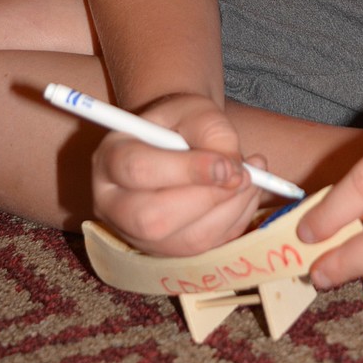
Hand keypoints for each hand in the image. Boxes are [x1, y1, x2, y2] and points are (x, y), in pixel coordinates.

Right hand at [92, 93, 263, 256]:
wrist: (174, 140)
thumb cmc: (181, 123)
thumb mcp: (196, 111)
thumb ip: (215, 134)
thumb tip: (234, 173)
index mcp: (110, 157)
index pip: (139, 169)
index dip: (187, 170)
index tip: (229, 165)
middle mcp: (112, 203)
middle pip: (152, 218)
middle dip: (208, 199)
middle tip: (244, 176)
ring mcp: (134, 234)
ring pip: (182, 241)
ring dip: (228, 212)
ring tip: (252, 179)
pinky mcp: (162, 251)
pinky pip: (203, 250)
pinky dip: (233, 223)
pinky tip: (244, 194)